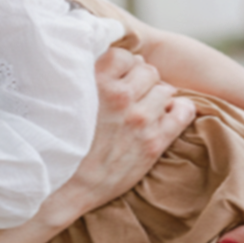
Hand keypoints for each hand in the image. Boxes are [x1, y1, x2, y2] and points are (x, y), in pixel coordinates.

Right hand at [45, 47, 196, 223]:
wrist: (64, 187)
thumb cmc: (61, 142)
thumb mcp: (65, 101)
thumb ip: (86, 78)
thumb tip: (111, 60)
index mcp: (96, 83)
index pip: (124, 55)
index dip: (124, 65)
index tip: (121, 76)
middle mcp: (120, 98)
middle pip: (148, 71)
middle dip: (143, 80)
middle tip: (135, 93)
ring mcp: (140, 120)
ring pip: (165, 90)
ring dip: (158, 95)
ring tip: (148, 107)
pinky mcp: (153, 143)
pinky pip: (182, 113)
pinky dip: (180, 109)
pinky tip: (171, 112)